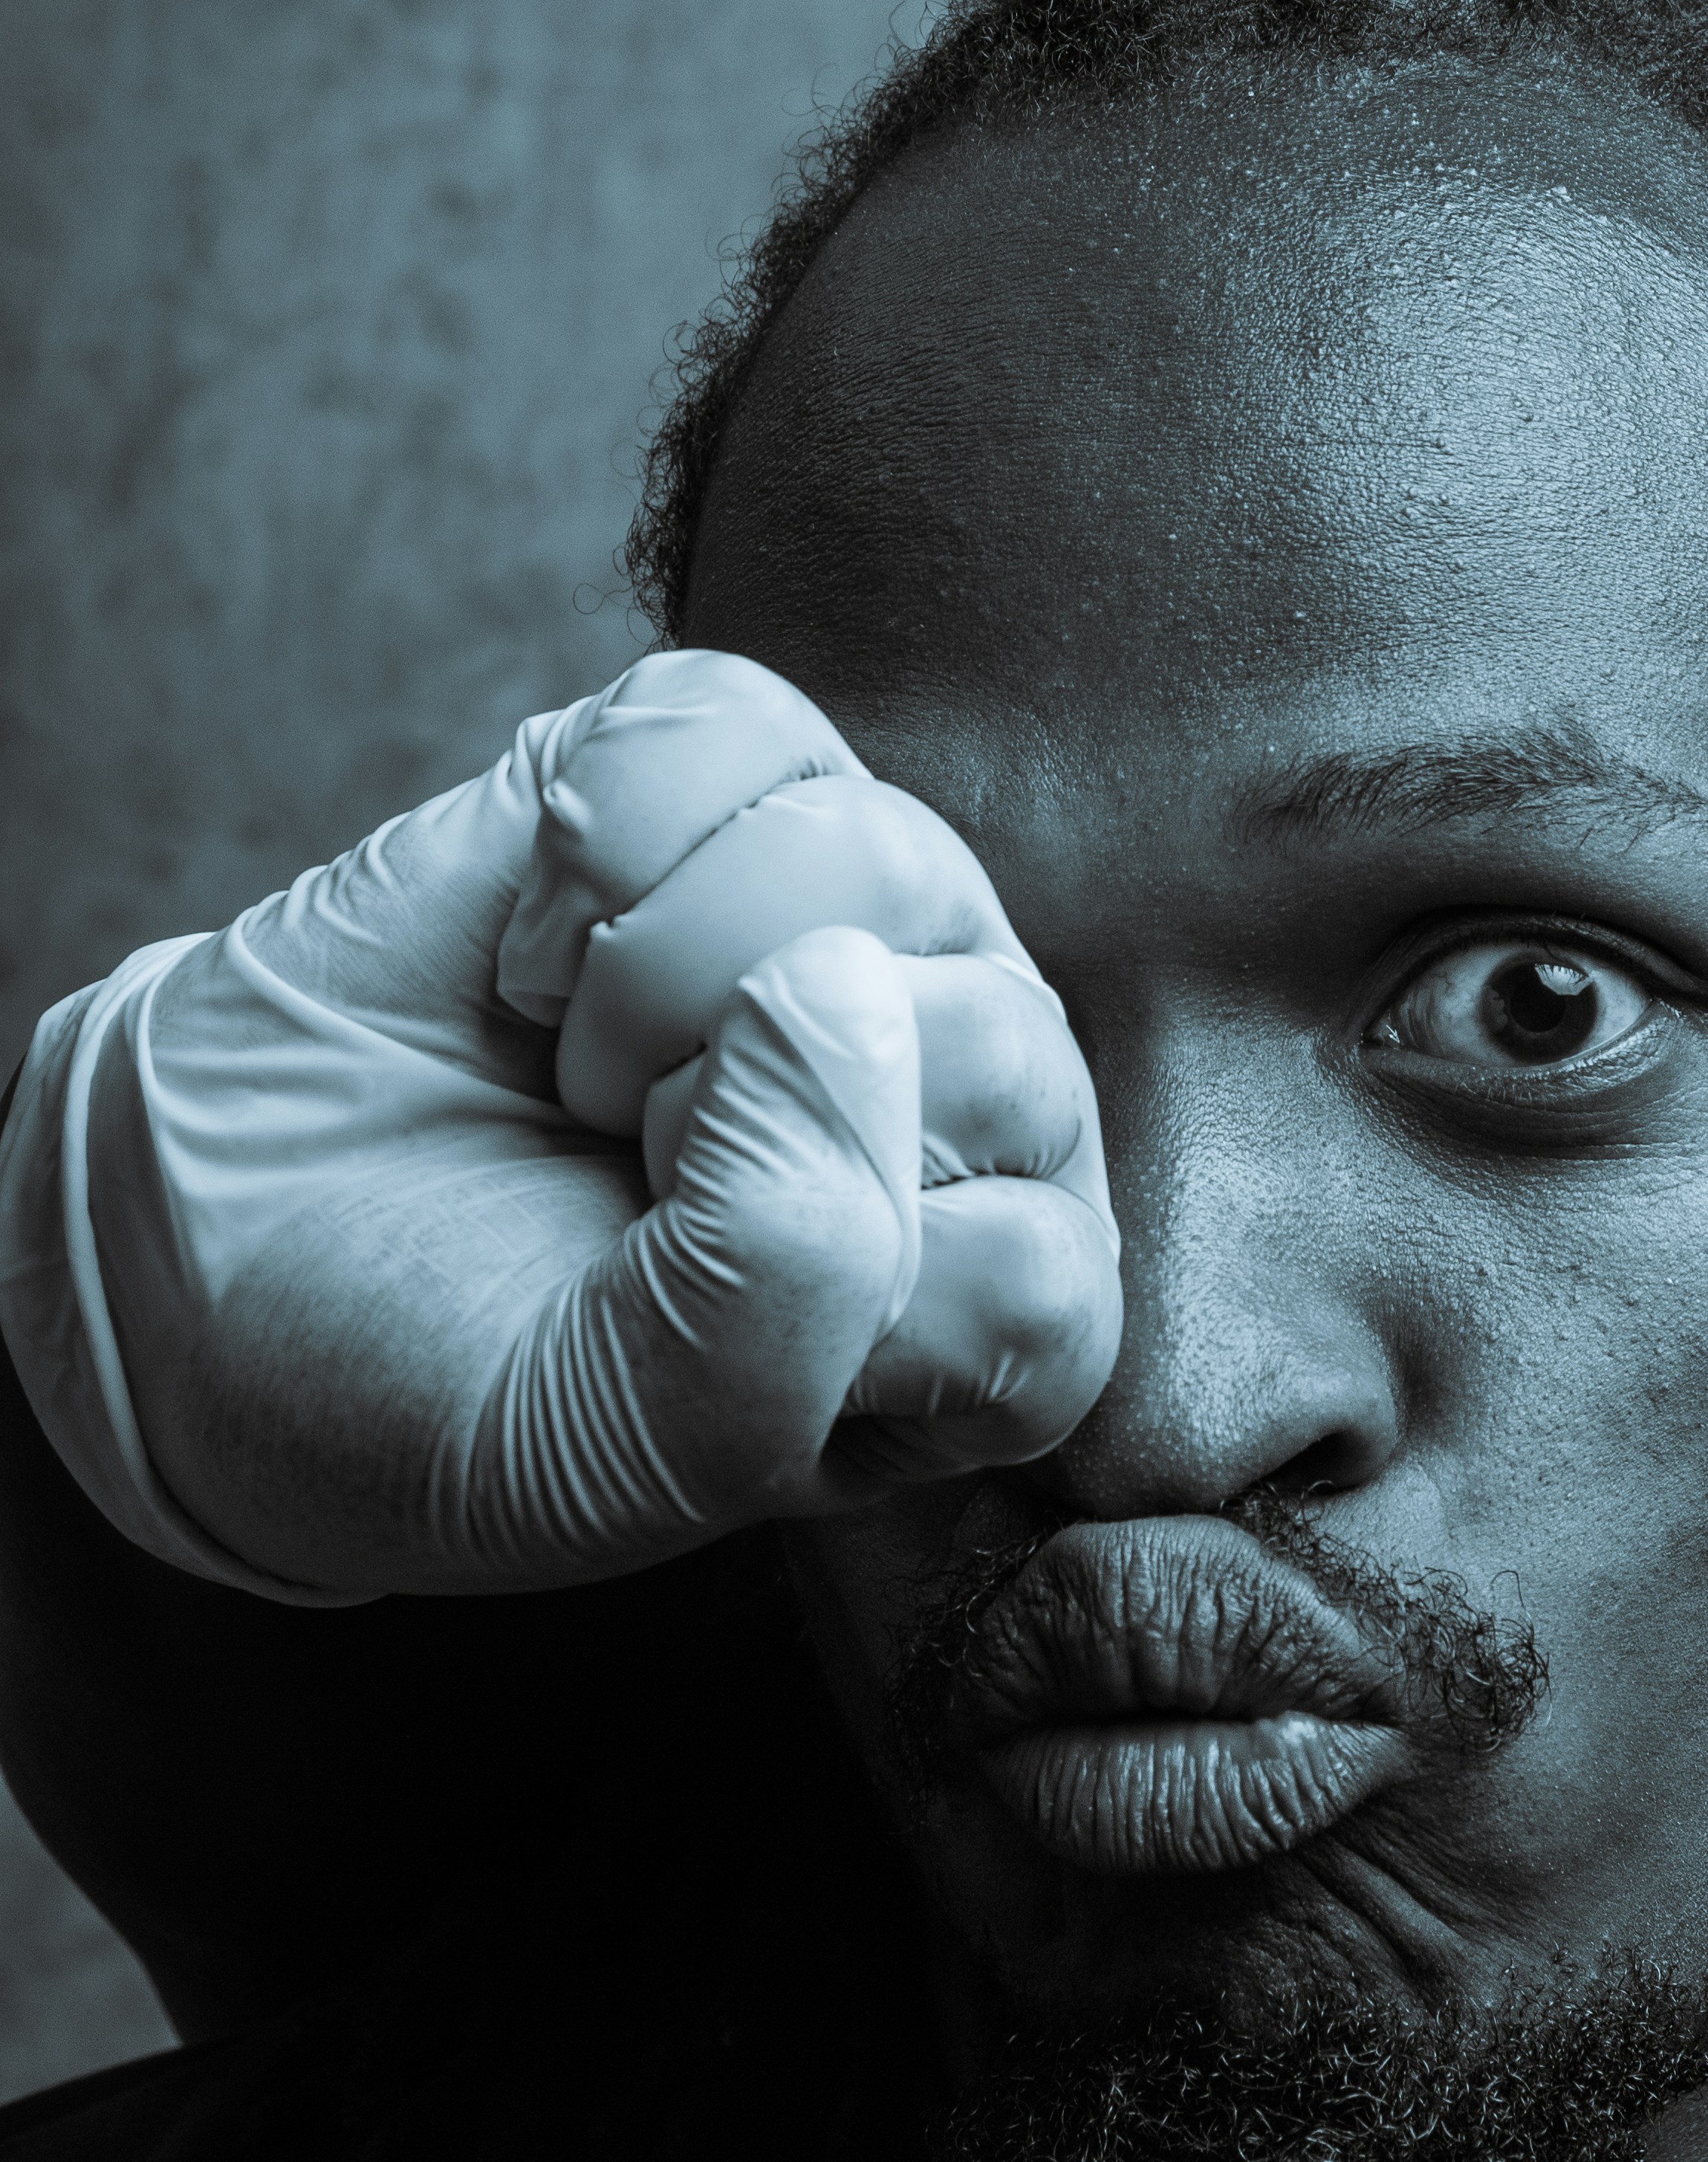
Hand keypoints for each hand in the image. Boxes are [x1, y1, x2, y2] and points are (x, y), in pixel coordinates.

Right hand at [0, 652, 1122, 1599]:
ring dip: (656, 972)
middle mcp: (966, 1103)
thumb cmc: (439, 1378)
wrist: (218, 1243)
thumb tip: (846, 987)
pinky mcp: (733, 784)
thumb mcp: (615, 1436)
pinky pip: (746, 725)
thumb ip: (783, 1290)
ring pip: (880, 857)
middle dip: (732, 1110)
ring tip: (574, 1063)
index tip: (668, 1305)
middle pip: (997, 1038)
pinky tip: (539, 948)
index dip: (827, 1281)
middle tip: (610, 1163)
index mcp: (975, 1306)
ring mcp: (864, 923)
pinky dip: (598, 832)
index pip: (1035, 1274)